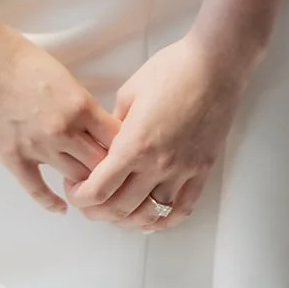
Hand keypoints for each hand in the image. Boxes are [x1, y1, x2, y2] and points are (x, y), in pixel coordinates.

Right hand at [0, 16, 121, 215]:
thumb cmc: (16, 55)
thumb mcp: (60, 73)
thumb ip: (77, 102)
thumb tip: (90, 122)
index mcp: (79, 104)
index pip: (117, 138)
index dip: (124, 148)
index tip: (125, 153)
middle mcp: (64, 129)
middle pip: (101, 164)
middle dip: (108, 172)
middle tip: (110, 177)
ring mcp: (38, 146)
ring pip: (75, 179)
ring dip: (82, 185)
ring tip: (86, 188)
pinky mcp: (13, 157)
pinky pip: (37, 189)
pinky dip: (52, 202)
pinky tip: (61, 207)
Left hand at [62, 31, 252, 231]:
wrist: (214, 66)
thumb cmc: (172, 69)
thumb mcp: (130, 91)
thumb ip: (115, 124)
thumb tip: (107, 144)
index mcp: (135, 144)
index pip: (99, 190)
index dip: (80, 197)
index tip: (74, 190)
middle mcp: (158, 165)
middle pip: (120, 209)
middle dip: (97, 212)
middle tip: (89, 203)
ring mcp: (183, 171)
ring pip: (150, 216)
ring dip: (128, 221)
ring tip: (116, 212)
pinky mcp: (202, 171)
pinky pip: (182, 210)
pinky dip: (163, 221)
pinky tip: (152, 219)